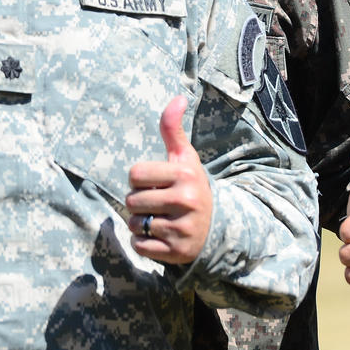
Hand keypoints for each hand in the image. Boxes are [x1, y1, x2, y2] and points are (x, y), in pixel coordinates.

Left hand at [126, 95, 211, 263]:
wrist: (218, 227)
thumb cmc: (191, 185)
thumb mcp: (184, 157)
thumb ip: (173, 128)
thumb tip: (178, 96)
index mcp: (184, 174)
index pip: (135, 173)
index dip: (140, 178)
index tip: (155, 182)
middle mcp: (186, 201)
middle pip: (132, 200)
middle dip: (139, 201)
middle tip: (157, 202)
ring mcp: (182, 229)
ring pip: (135, 224)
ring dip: (140, 223)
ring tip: (159, 218)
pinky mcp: (177, 253)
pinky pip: (140, 246)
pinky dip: (143, 243)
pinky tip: (160, 236)